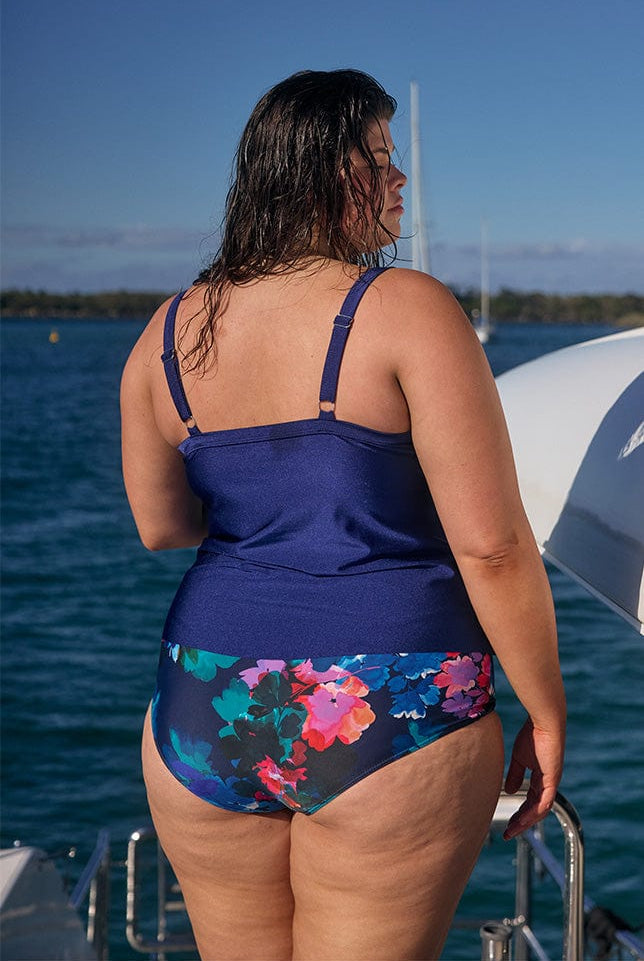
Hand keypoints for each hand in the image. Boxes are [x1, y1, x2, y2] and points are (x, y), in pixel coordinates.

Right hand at [503, 718, 564, 840]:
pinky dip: (534, 812)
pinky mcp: (552, 779)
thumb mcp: (519, 758)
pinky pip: (544, 801)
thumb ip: (515, 774)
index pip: (530, 801)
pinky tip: (523, 819)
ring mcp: (551, 783)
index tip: (508, 823)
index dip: (519, 813)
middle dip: (521, 823)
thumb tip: (510, 790)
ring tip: (513, 830)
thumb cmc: (533, 735)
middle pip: (534, 809)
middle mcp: (547, 784)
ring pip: (540, 810)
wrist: (544, 722)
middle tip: (508, 833)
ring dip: (526, 821)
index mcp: (540, 778)